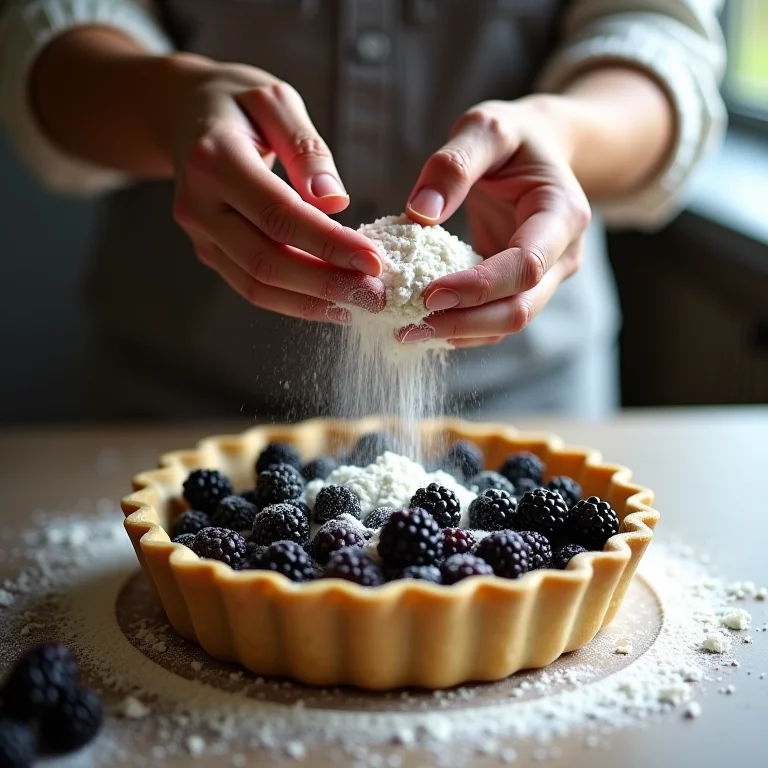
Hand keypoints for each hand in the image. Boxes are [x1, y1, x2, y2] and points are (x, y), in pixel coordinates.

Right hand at [163, 55, 384, 322]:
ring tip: (361, 304)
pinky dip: (294, 301)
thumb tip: (335, 201)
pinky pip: (252, 286)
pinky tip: (332, 302)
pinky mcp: (209, 252)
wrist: (183, 114)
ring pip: (257, 285)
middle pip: (267, 261)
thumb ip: (306, 148)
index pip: (279, 215)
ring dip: (313, 302)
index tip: (375, 262)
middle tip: (376, 295)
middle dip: (327, 284)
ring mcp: (200, 234)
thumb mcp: (276, 101)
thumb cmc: (237, 104)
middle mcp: (198, 205)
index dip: (329, 244)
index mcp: (213, 160)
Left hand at [403, 97, 590, 346]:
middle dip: (463, 323)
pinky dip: (461, 328)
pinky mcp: (520, 288)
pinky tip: (423, 325)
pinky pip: (494, 320)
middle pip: (520, 309)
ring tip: (406, 332)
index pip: (526, 266)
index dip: (479, 287)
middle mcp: (562, 256)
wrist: (538, 150)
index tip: (428, 294)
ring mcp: (545, 278)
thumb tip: (420, 212)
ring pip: (507, 323)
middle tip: (406, 327)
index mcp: (562, 215)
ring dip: (458, 333)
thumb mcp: (486, 128)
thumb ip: (454, 164)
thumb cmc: (514, 137)